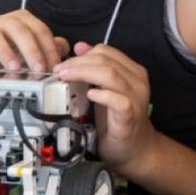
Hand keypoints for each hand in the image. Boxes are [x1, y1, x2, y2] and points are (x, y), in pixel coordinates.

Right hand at [0, 9, 68, 75]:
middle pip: (19, 30)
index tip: (55, 66)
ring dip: (4, 51)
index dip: (49, 48)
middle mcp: (2, 23)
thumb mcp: (33, 52)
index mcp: (22, 21)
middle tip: (39, 69)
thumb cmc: (12, 55)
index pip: (40, 29)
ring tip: (14, 68)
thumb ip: (49, 48)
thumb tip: (62, 49)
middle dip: (31, 50)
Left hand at [56, 42, 153, 168]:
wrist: (136, 148)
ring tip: (65, 78)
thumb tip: (79, 46)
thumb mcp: (104, 89)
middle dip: (78, 63)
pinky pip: (117, 100)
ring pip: (109, 75)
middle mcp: (137, 80)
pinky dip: (101, 95)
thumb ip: (95, 68)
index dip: (82, 54)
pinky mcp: (130, 115)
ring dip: (83, 73)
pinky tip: (89, 95)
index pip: (106, 51)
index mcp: (132, 71)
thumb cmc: (118, 119)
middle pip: (105, 60)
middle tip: (58, 71)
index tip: (63, 63)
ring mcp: (135, 97)